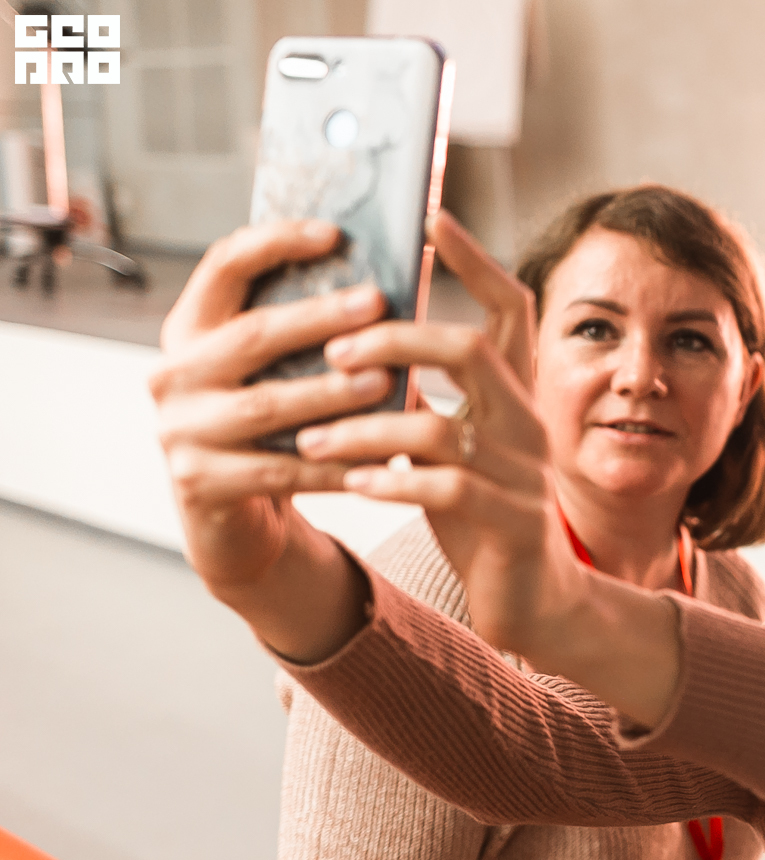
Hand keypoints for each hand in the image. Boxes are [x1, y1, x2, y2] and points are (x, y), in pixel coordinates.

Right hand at [151, 220, 392, 657]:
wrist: (233, 516)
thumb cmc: (271, 428)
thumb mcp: (274, 373)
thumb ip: (306, 334)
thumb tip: (388, 288)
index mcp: (190, 330)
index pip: (224, 266)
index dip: (276, 243)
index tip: (335, 233)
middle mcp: (172, 373)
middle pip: (253, 335)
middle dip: (320, 318)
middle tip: (378, 303)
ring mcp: (179, 430)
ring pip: (267, 405)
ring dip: (331, 392)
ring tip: (386, 382)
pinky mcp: (199, 483)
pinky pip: (279, 471)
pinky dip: (334, 464)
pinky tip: (381, 458)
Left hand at [287, 218, 582, 659]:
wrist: (532, 600)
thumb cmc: (481, 515)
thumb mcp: (456, 446)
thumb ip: (425, 398)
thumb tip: (358, 344)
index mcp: (516, 395)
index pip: (512, 308)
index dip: (475, 259)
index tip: (430, 216)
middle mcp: (527, 423)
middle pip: (471, 350)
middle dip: (395, 341)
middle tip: (333, 352)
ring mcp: (523, 474)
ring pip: (440, 429)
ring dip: (364, 429)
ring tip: (312, 440)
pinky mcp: (510, 523)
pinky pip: (444, 489)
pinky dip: (391, 482)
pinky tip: (354, 485)